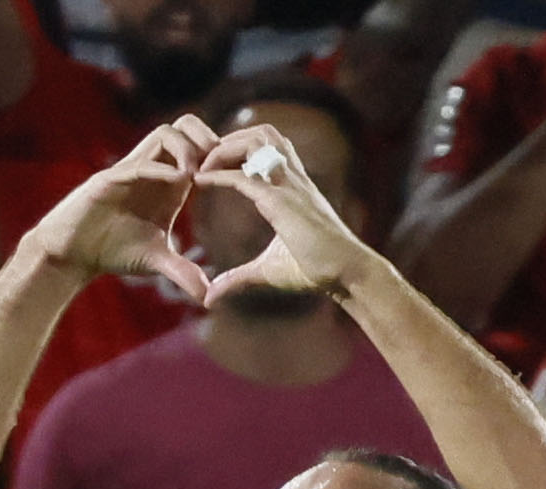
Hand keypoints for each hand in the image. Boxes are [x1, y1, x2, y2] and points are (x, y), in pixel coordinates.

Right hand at [24, 119, 217, 301]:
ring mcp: (131, 169)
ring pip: (164, 133)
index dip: (220, 156)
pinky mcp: (111, 179)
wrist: (74, 252)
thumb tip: (207, 297)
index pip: (199, 147)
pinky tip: (178, 184)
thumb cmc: (113, 250)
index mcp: (169, 183)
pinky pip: (140, 163)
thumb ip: (182, 273)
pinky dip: (161, 169)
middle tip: (218, 168)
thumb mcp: (155, 262)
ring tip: (197, 177)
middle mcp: (153, 169)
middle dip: (207, 139)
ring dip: (187, 150)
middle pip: (185, 126)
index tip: (234, 177)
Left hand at [195, 126, 380, 303]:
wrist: (346, 272)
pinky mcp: (280, 202)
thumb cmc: (315, 271)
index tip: (213, 163)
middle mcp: (292, 179)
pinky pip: (244, 177)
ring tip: (203, 164)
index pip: (267, 148)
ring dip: (225, 147)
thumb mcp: (268, 271)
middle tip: (205, 158)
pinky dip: (218, 174)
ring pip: (255, 141)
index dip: (239, 148)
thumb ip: (238, 278)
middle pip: (261, 133)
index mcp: (294, 187)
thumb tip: (211, 297)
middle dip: (230, 138)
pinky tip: (199, 180)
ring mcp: (288, 186)